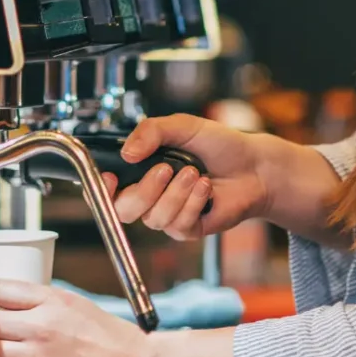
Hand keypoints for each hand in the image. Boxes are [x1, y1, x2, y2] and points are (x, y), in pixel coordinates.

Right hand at [103, 115, 270, 240]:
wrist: (253, 165)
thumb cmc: (219, 145)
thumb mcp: (183, 127)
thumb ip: (151, 132)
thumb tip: (127, 152)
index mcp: (142, 171)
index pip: (107, 189)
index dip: (103, 188)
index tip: (113, 177)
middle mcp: (150, 195)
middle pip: (124, 209)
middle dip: (145, 189)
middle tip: (166, 168)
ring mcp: (168, 214)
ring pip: (153, 217)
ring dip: (177, 193)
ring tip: (196, 173)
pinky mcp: (188, 229)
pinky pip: (178, 225)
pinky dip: (193, 203)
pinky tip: (206, 187)